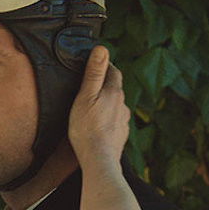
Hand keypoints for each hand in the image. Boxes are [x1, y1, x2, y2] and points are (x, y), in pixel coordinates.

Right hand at [67, 46, 129, 166]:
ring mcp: (123, 121)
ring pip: (115, 106)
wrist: (99, 161)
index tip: (94, 63)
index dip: (104, 65)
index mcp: (113, 92)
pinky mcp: (121, 135)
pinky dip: (107, 120)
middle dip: (104, 85)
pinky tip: (97, 126)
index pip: (113, 70)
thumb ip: (94, 73)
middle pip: (114, 88)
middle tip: (89, 86)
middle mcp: (122, 104)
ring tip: (91, 108)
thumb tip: (102, 48)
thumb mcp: (85, 96)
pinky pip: (115, 122)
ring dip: (106, 104)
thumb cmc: (87, 129)